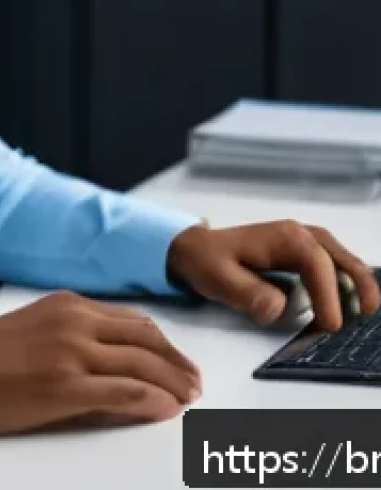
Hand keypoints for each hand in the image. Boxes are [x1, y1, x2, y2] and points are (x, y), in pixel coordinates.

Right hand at [0, 291, 200, 435]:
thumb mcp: (32, 333)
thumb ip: (74, 343)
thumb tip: (114, 370)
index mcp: (66, 305)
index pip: (133, 321)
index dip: (164, 344)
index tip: (178, 361)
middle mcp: (74, 321)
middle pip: (147, 339)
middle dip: (178, 363)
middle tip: (194, 382)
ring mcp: (72, 352)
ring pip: (143, 364)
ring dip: (174, 383)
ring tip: (189, 399)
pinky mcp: (66, 385)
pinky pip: (126, 392)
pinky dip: (152, 401)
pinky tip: (165, 409)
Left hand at [166, 221, 380, 331]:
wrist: (194, 248)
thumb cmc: (207, 262)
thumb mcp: (220, 280)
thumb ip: (250, 295)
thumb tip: (281, 309)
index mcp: (282, 237)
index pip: (316, 264)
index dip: (328, 294)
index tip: (331, 325)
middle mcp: (297, 233)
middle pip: (339, 255)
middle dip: (358, 283)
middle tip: (367, 314)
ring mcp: (302, 240)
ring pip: (341, 258)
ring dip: (356, 282)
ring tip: (365, 312)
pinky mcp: (301, 252)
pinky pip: (332, 263)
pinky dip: (345, 279)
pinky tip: (350, 301)